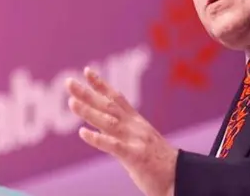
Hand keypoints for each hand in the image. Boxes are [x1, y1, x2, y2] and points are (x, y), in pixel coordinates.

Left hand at [65, 67, 177, 195]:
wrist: (180, 177)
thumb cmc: (158, 163)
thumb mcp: (139, 141)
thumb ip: (120, 132)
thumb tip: (97, 125)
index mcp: (136, 122)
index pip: (116, 98)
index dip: (101, 84)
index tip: (87, 71)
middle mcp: (135, 127)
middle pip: (108, 106)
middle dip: (87, 93)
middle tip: (69, 82)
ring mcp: (136, 140)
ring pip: (108, 122)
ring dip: (89, 111)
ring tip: (71, 102)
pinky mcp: (136, 157)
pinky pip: (114, 146)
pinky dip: (98, 139)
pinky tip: (83, 133)